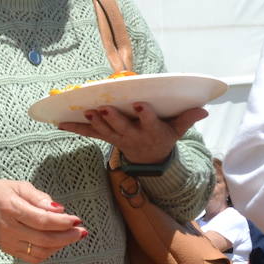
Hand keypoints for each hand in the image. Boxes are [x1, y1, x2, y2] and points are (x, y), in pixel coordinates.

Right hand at [0, 179, 86, 262]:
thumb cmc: (0, 193)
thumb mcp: (20, 187)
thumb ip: (40, 198)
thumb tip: (59, 209)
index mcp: (11, 208)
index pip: (42, 220)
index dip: (63, 222)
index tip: (77, 220)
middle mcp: (9, 228)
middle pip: (44, 238)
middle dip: (67, 236)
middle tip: (81, 231)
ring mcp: (8, 242)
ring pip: (40, 251)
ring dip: (60, 245)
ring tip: (71, 236)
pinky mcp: (8, 250)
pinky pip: (33, 257)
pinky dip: (48, 252)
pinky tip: (57, 243)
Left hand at [56, 102, 206, 163]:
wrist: (150, 159)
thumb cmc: (164, 137)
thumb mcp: (177, 130)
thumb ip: (186, 119)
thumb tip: (203, 110)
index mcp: (151, 131)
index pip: (149, 122)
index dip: (144, 114)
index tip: (139, 104)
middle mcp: (132, 135)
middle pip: (122, 127)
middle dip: (112, 118)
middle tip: (103, 108)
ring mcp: (117, 137)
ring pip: (104, 130)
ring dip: (94, 122)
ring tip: (86, 112)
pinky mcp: (106, 137)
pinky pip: (89, 133)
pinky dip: (75, 128)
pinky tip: (59, 122)